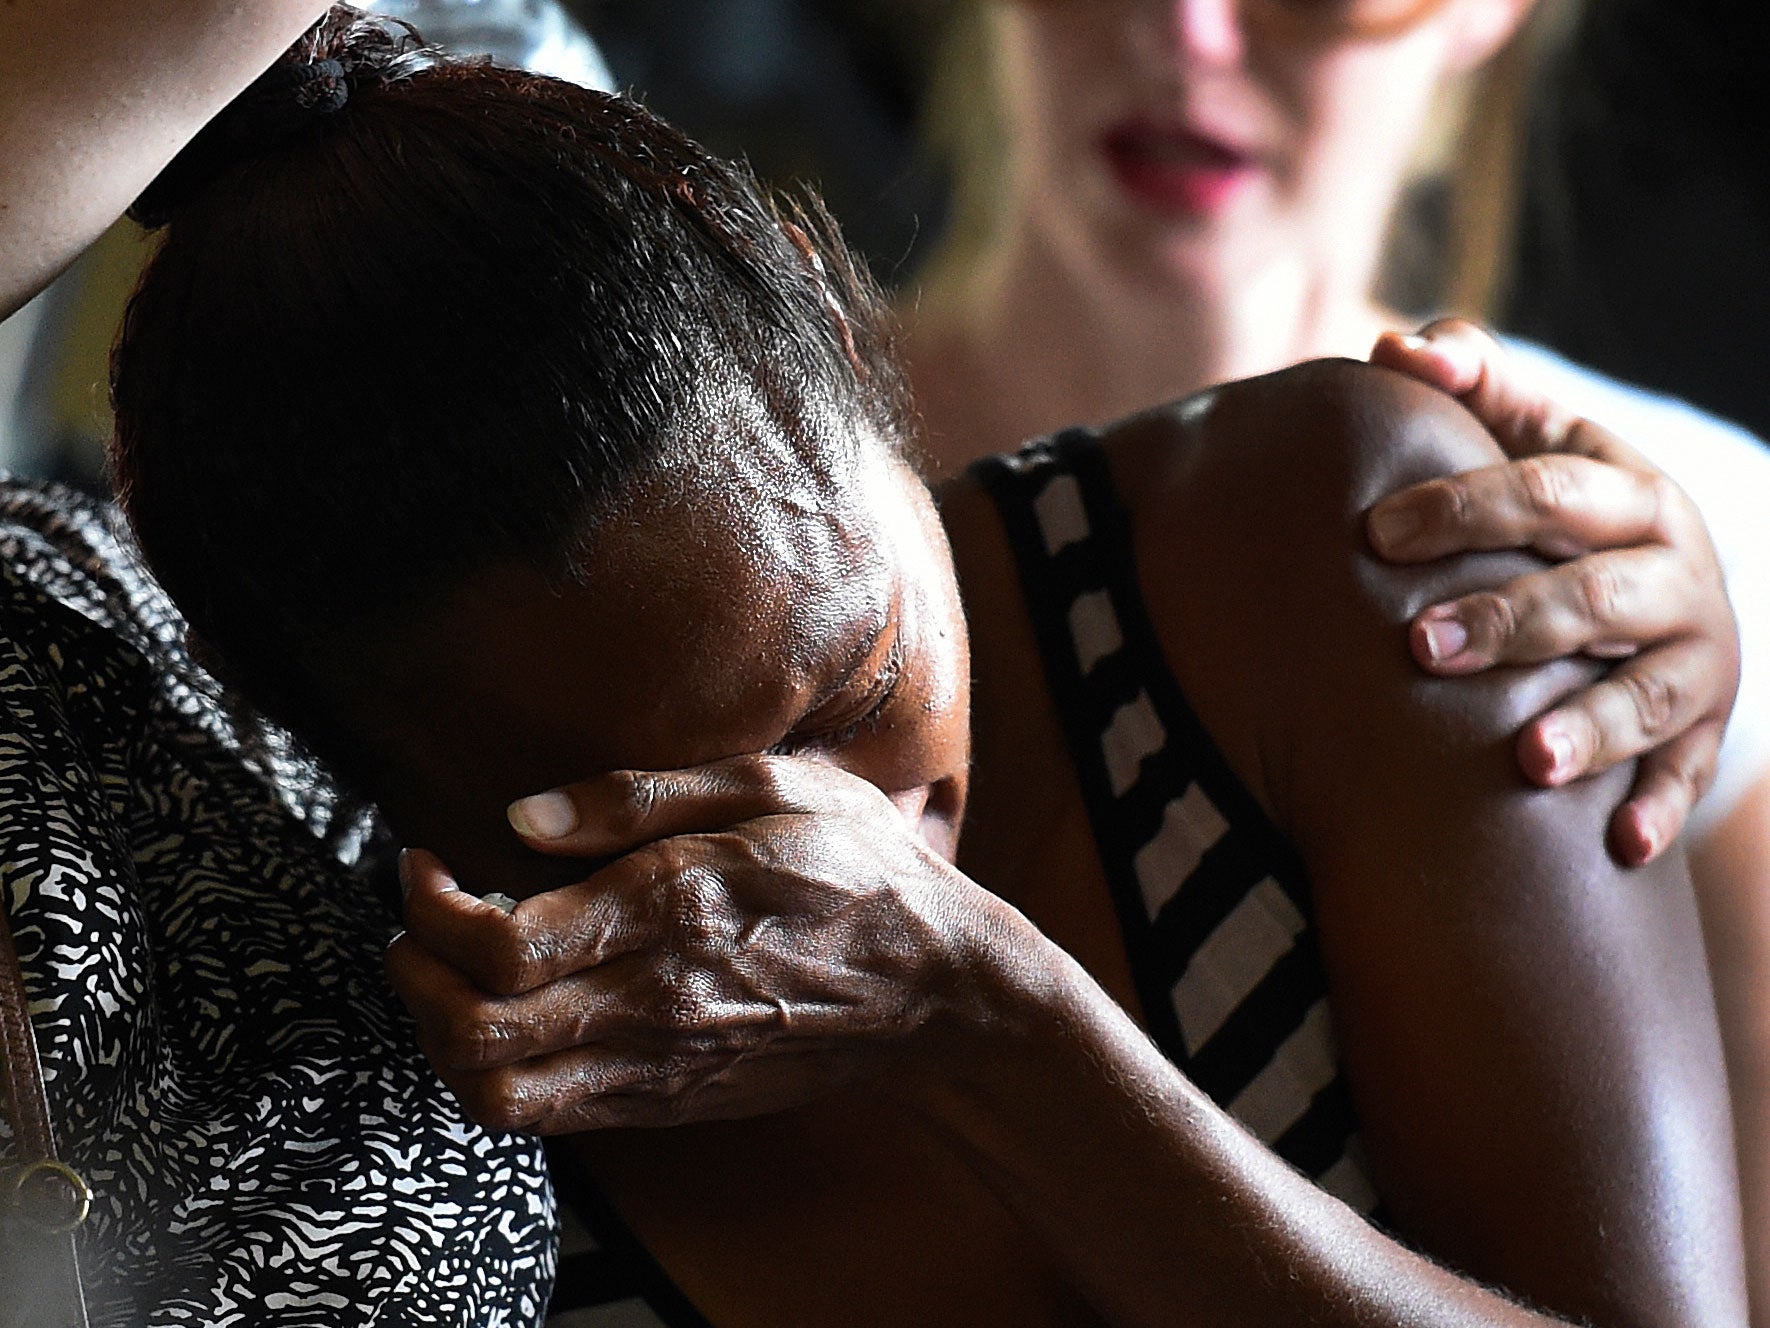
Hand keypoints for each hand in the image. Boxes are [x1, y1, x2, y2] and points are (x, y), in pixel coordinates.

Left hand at [385, 755, 1006, 1133]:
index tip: (423, 864)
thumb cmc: (862, 869)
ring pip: (498, 1096)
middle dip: (411, 977)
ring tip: (450, 978)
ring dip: (442, 1040)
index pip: (499, 946)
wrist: (941, 984)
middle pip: (475, 1034)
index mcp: (673, 908)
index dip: (430, 909)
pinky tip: (515, 1019)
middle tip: (415, 925)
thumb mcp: (772, 784)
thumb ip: (638, 797)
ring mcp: (663, 1064)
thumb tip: (523, 817)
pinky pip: (552, 1118)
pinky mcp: (674, 1101)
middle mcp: (655, 1000)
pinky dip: (498, 1077)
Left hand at [1368, 319, 1739, 865]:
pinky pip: (1685, 773)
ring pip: (1646, 692)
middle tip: (1421, 648)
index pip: (1548, 491)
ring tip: (1526, 761)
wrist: (1662, 590)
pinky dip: (1657, 808)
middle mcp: (1673, 573)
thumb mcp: (1530, 439)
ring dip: (1590, 726)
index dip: (1465, 508)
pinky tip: (1619, 846)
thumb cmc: (1559, 511)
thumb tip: (1391, 346)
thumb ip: (1470, 384)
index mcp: (1627, 494)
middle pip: (1592, 595)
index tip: (1377, 533)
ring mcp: (1694, 657)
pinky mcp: (1701, 730)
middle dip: (1510, 621)